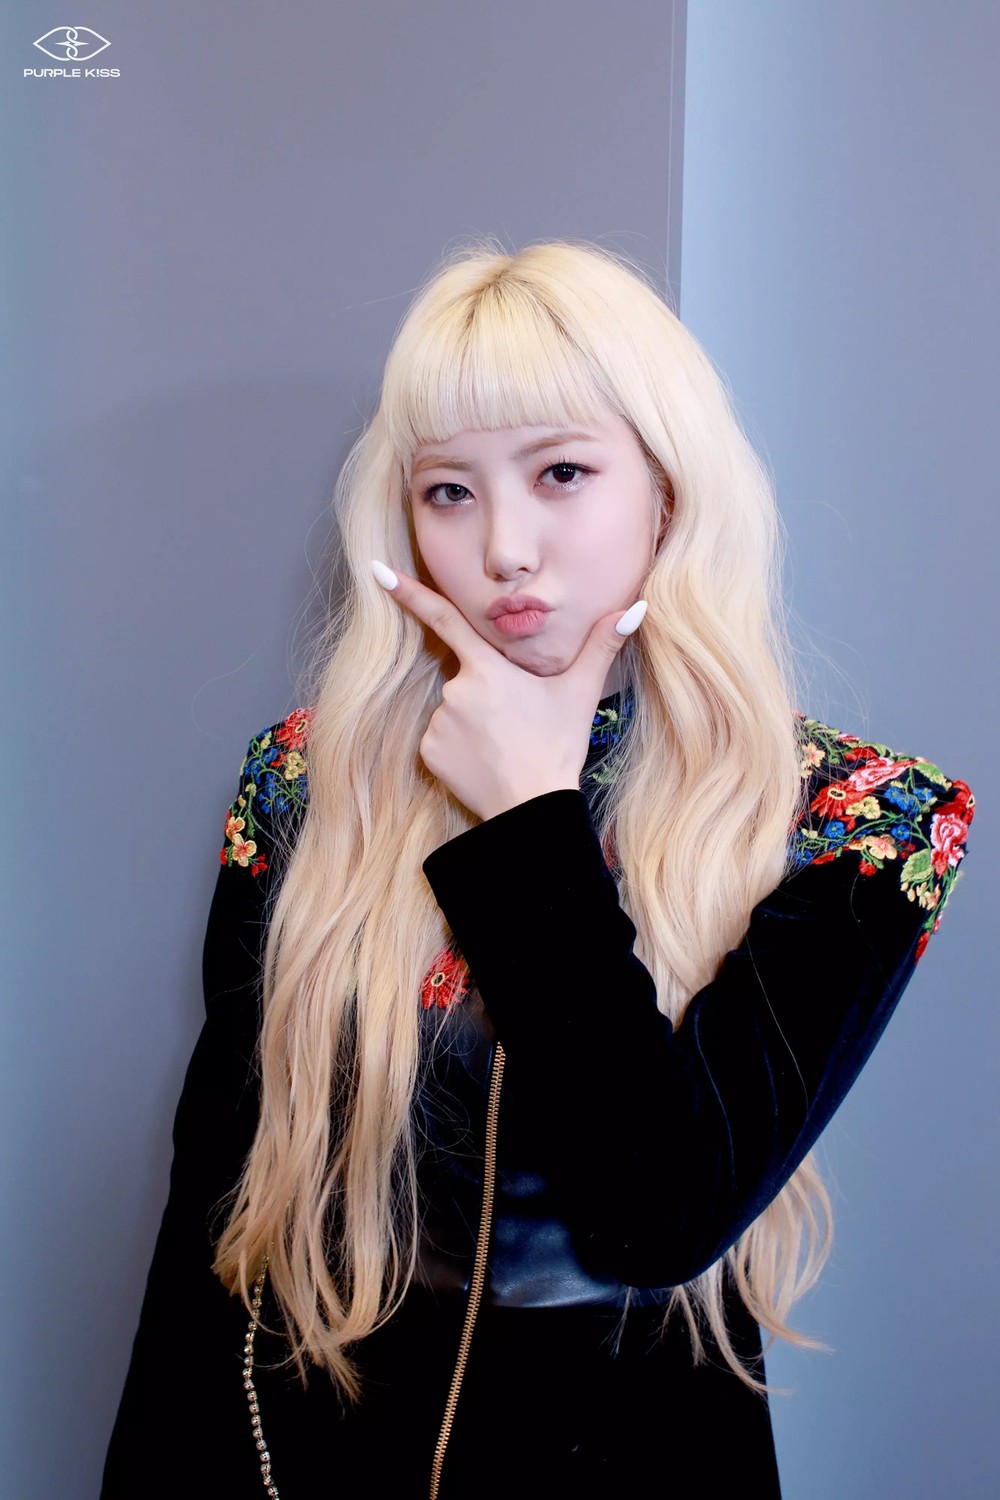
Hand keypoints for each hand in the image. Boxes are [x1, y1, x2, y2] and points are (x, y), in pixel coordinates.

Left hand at [371, 559, 646, 821]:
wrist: (532, 809)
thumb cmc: (558, 747)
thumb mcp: (581, 693)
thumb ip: (603, 646)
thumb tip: (636, 608)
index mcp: (489, 668)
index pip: (445, 620)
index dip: (412, 593)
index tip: (378, 572)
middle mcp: (456, 689)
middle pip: (466, 679)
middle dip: (487, 694)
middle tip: (516, 725)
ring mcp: (439, 722)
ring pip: (454, 710)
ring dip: (474, 721)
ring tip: (504, 746)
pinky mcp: (429, 752)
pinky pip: (441, 739)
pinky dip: (459, 747)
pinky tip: (484, 761)